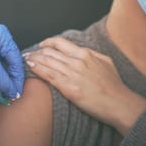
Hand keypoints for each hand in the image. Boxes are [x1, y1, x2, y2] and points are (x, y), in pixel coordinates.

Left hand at [0, 24, 23, 99]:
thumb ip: (3, 81)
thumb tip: (12, 91)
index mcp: (3, 36)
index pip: (16, 59)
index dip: (17, 77)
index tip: (17, 90)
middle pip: (9, 62)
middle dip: (9, 79)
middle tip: (11, 92)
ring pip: (1, 64)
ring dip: (2, 78)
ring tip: (3, 90)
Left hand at [24, 36, 145, 134]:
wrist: (119, 103)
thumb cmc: (114, 85)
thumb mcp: (106, 62)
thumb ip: (91, 54)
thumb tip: (81, 50)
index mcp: (85, 53)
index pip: (60, 43)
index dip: (47, 42)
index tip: (41, 45)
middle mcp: (76, 61)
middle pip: (50, 52)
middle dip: (36, 52)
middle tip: (28, 54)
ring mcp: (71, 73)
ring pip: (46, 61)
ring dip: (33, 59)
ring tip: (25, 59)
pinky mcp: (67, 86)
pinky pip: (47, 74)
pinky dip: (37, 69)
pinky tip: (30, 67)